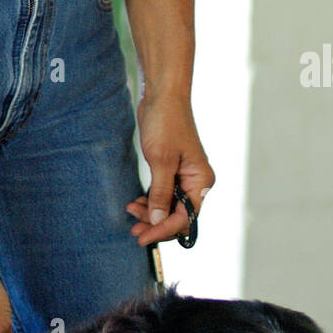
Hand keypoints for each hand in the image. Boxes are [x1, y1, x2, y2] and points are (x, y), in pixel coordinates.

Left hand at [126, 92, 215, 247]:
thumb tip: (158, 220)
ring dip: (150, 214)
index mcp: (201, 181)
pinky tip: (135, 203)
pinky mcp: (172, 173)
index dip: (163, 230)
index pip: (184, 218)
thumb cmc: (166, 123)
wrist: (162, 96)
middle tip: (134, 230)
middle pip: (177, 216)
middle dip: (156, 224)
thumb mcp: (161, 161)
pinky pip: (162, 196)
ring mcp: (184, 178)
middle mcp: (196, 183)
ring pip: (168, 208)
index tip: (143, 237)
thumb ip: (160, 193)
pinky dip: (150, 202)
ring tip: (131, 211)